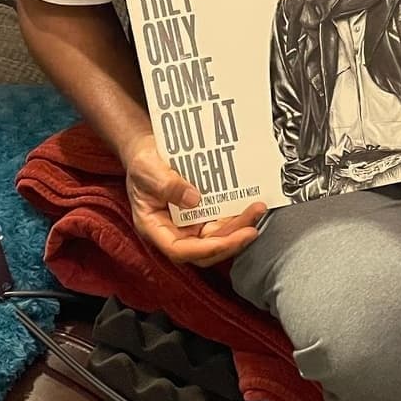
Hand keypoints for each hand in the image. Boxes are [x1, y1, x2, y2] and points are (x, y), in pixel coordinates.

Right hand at [123, 135, 266, 267]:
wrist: (148, 149)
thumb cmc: (143, 161)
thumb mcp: (149, 169)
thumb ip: (168, 185)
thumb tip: (195, 200)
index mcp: (155, 227)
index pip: (180, 250)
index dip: (206, 249)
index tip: (228, 241)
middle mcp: (174, 230)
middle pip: (205, 247)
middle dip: (231, 241)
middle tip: (252, 228)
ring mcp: (190, 223)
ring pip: (218, 235)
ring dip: (239, 227)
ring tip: (258, 209)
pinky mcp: (202, 213)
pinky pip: (222, 220)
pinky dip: (237, 215)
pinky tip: (251, 203)